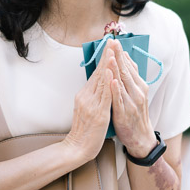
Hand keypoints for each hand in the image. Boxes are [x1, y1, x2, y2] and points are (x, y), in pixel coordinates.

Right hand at [63, 45, 113, 161]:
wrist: (76, 149)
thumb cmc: (84, 131)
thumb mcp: (86, 109)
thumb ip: (92, 96)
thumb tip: (99, 84)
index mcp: (84, 95)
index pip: (96, 73)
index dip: (103, 59)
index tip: (109, 46)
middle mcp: (86, 97)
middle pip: (98, 73)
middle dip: (106, 56)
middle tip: (111, 41)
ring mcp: (92, 105)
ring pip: (101, 81)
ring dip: (108, 64)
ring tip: (112, 50)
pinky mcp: (98, 114)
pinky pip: (105, 96)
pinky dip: (108, 83)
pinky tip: (112, 72)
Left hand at [105, 39, 156, 157]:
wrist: (141, 137)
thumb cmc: (135, 114)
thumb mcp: (135, 93)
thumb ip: (130, 77)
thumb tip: (124, 58)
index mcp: (139, 85)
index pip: (129, 66)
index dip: (121, 53)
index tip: (114, 40)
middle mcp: (137, 91)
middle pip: (126, 71)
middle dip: (118, 56)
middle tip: (112, 42)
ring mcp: (131, 102)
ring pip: (122, 83)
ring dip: (116, 69)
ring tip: (110, 56)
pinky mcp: (124, 113)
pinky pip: (119, 100)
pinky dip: (116, 90)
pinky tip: (112, 81)